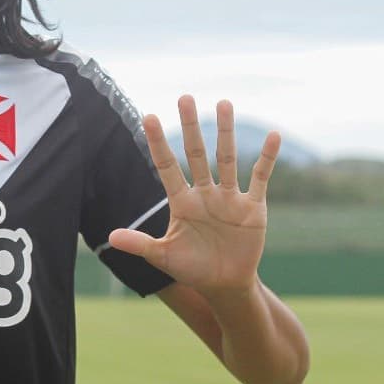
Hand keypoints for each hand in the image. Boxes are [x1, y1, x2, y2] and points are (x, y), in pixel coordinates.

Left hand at [107, 95, 279, 298]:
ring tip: (224, 103)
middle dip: (191, 127)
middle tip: (185, 98)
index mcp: (181, 202)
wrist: (224, 285)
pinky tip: (272, 136)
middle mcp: (205, 193)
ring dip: (226, 132)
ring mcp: (229, 198)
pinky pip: (260, 178)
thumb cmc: (192, 269)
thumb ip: (140, 244)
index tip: (148, 116)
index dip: (158, 142)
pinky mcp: (253, 207)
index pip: (167, 166)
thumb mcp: (164, 257)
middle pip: (196, 154)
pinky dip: (267, 158)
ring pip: (227, 159)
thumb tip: (110, 237)